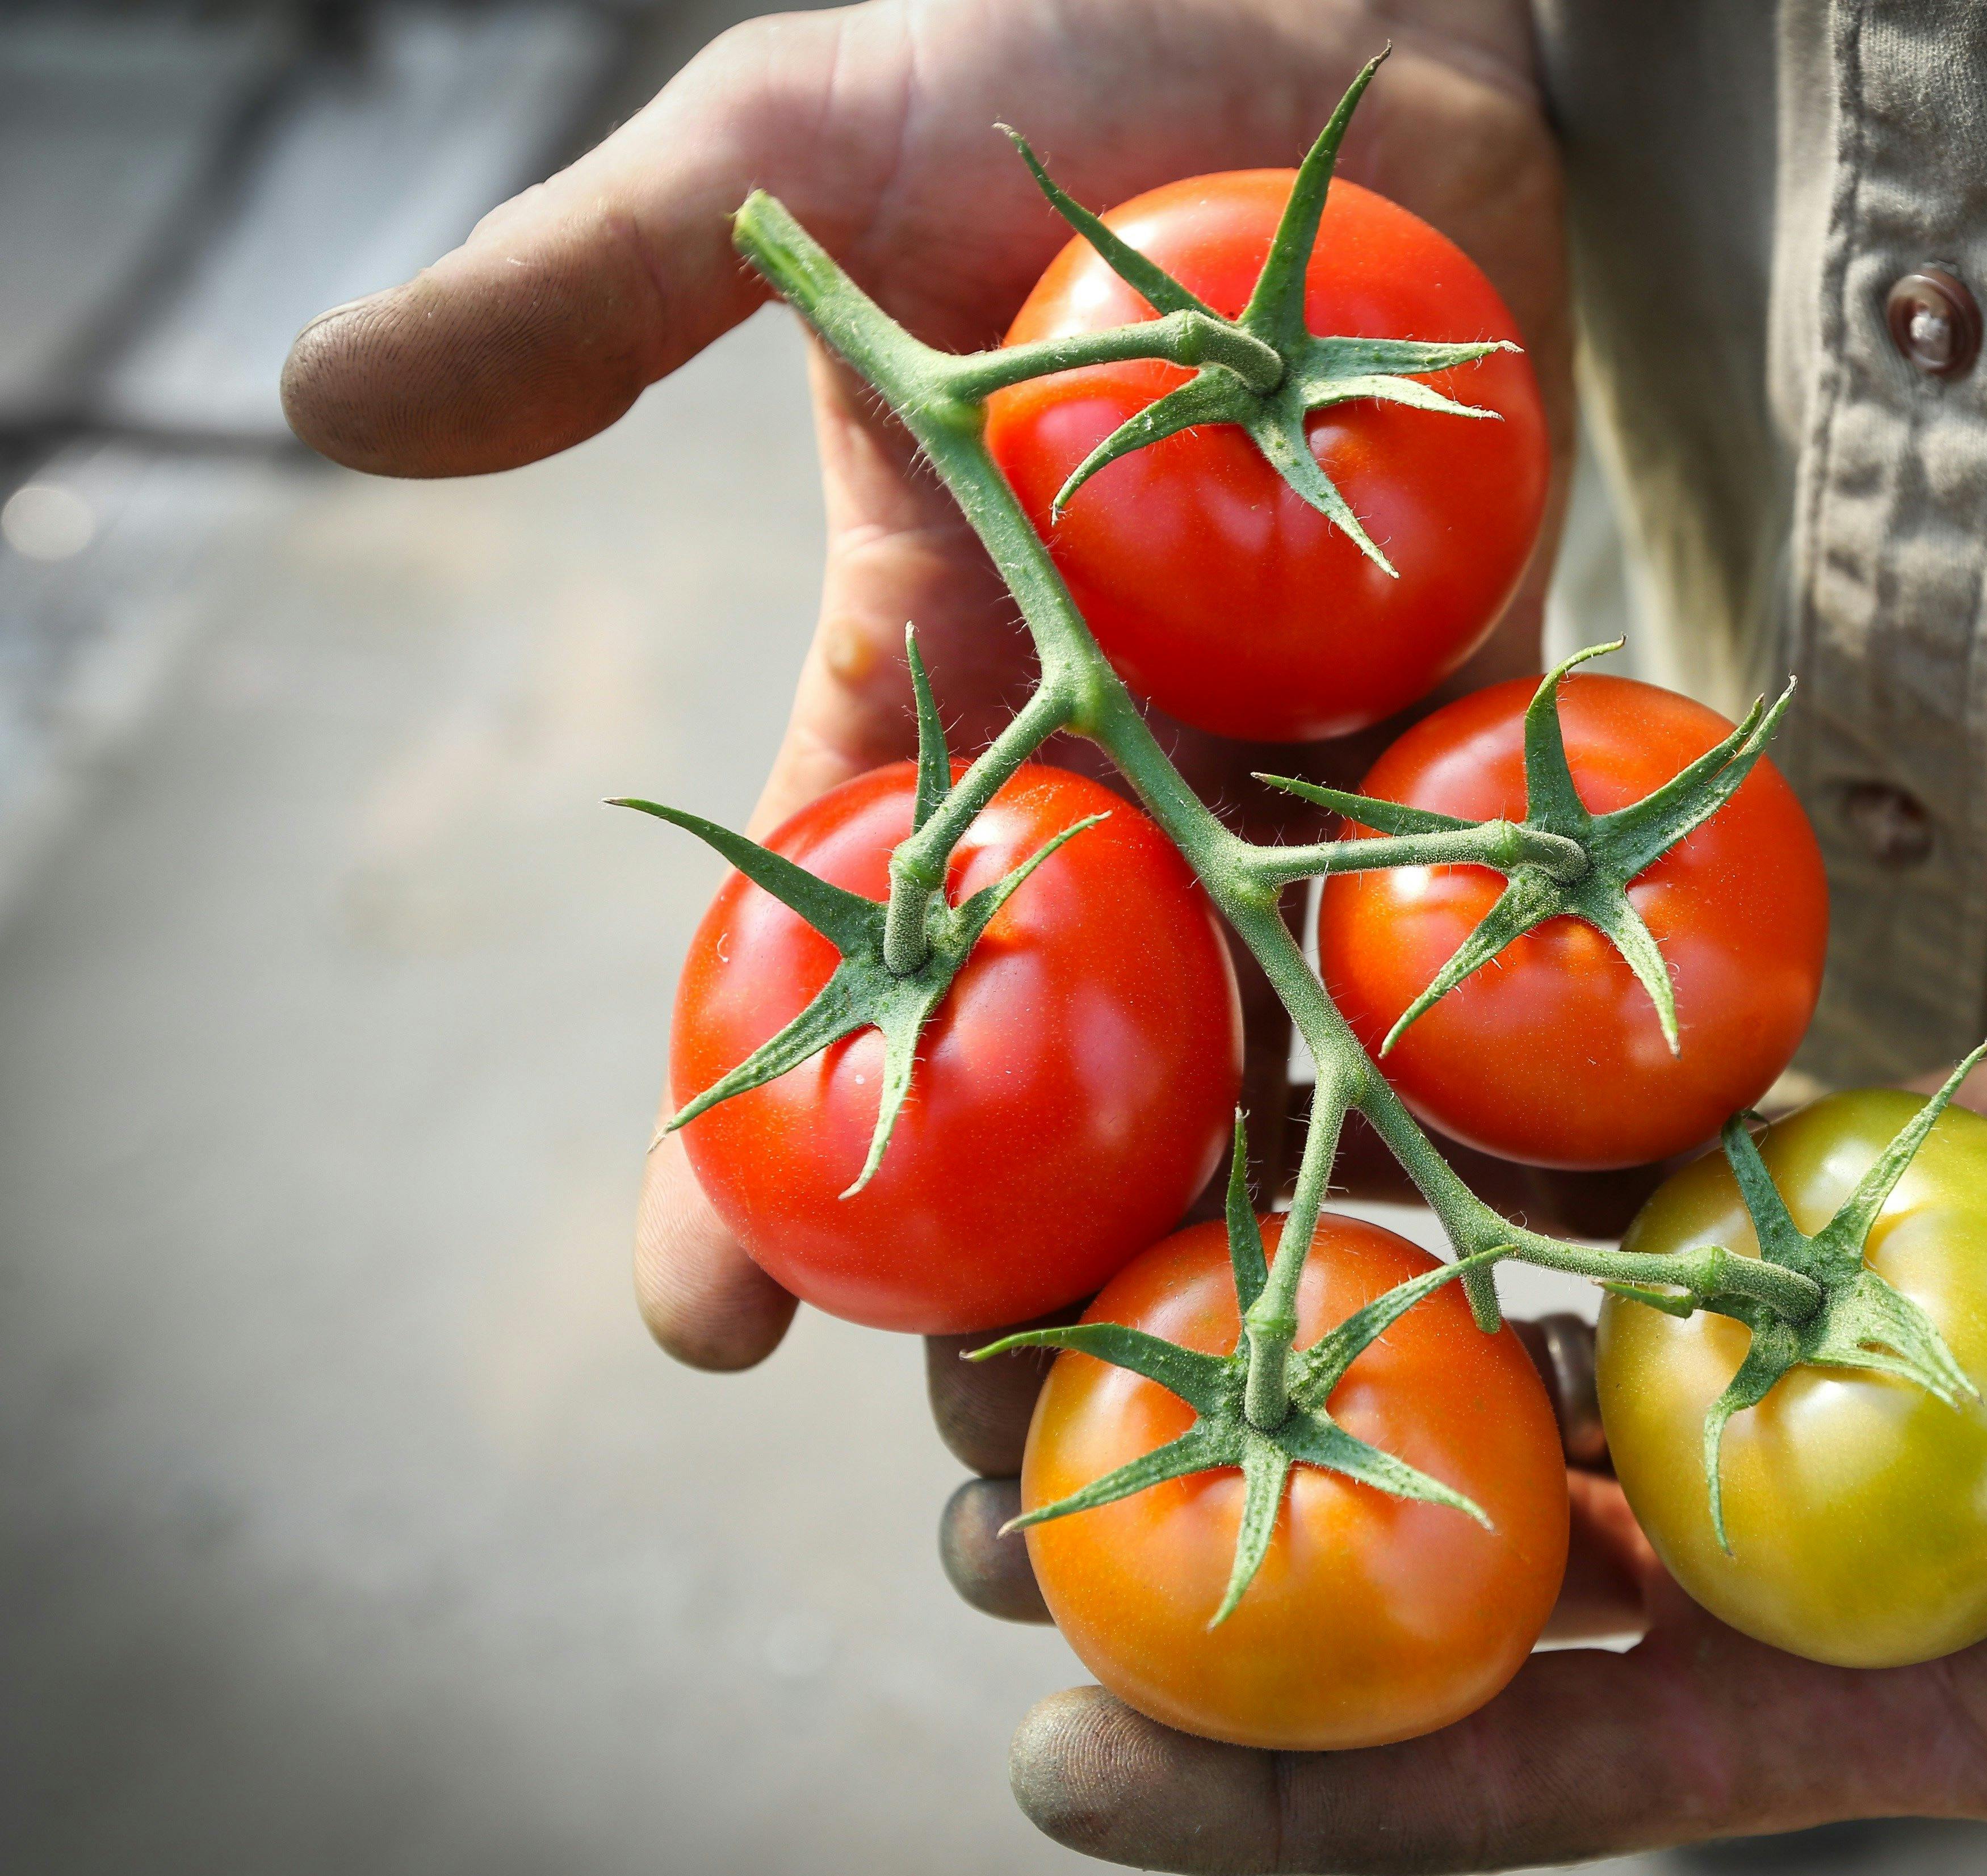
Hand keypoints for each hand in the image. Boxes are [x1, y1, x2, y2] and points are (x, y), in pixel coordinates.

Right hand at [282, 0, 1569, 1369]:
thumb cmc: (1057, 44)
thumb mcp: (790, 162)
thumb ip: (591, 295)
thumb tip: (324, 404)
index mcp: (939, 677)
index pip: (819, 956)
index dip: (745, 1152)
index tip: (703, 1332)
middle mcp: (1123, 754)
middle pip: (1051, 1070)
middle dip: (1017, 1273)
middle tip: (994, 1475)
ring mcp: (1308, 748)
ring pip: (1270, 1050)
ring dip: (1253, 1244)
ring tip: (1244, 1442)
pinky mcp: (1489, 698)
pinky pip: (1500, 915)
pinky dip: (1504, 1061)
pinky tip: (1515, 1232)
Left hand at [962, 915, 1986, 1875]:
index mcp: (1810, 1696)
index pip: (1488, 1769)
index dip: (1276, 1787)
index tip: (1059, 1764)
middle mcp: (1753, 1522)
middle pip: (1420, 1546)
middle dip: (1201, 1536)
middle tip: (966, 1501)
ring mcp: (1774, 1333)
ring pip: (1461, 1333)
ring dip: (1269, 1310)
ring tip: (1049, 1288)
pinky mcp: (1824, 1172)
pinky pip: (1595, 1153)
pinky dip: (1451, 1125)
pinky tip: (1287, 1073)